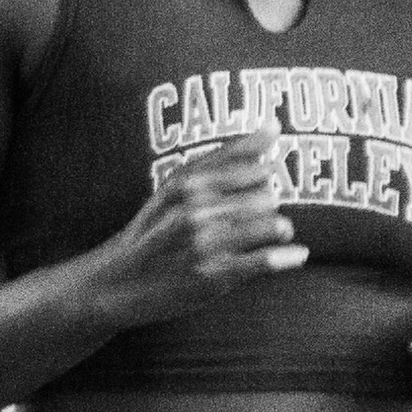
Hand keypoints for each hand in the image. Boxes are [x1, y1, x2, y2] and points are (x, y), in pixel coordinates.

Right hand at [91, 134, 307, 328]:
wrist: (114, 285)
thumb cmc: (151, 231)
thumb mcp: (175, 186)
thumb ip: (223, 157)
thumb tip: (275, 126)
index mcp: (187, 184)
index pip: (254, 168)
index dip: (265, 177)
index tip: (261, 184)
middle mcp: (195, 210)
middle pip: (267, 195)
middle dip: (270, 205)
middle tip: (261, 214)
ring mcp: (204, 245)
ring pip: (272, 224)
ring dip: (280, 228)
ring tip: (277, 232)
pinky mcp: (213, 277)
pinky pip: (264, 261)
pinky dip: (286, 257)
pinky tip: (296, 255)